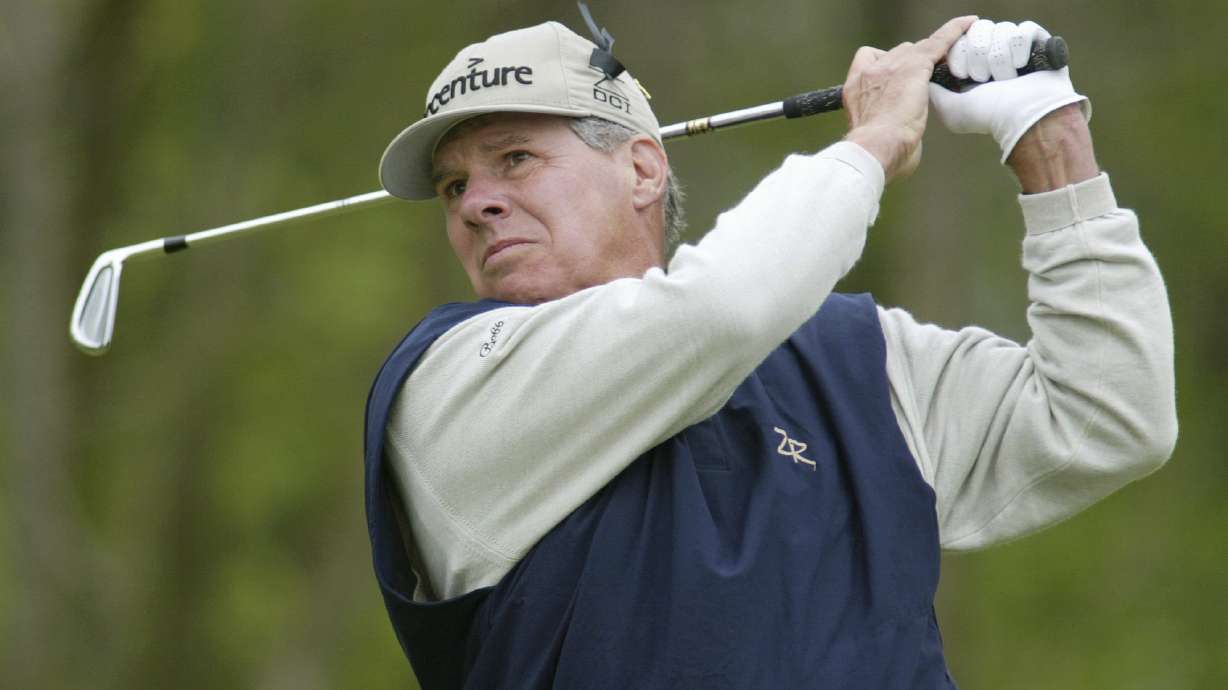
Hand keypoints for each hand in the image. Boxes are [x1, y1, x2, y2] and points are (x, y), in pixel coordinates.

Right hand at [842, 15, 978, 182]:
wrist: (875, 148)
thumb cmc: (875, 154)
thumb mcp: (874, 139)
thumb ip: (889, 129)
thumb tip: (908, 141)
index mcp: (856, 88)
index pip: (869, 58)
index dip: (886, 64)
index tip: (895, 77)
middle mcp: (871, 72)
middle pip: (898, 52)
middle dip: (912, 64)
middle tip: (927, 81)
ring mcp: (893, 66)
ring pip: (918, 48)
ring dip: (931, 57)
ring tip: (951, 64)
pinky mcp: (915, 66)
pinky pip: (939, 41)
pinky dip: (954, 31)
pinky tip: (969, 24)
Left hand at [928, 19, 1090, 162]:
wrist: (1023, 119)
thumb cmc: (987, 116)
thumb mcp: (950, 108)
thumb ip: (934, 89)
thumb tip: (930, 73)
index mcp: (974, 62)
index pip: (960, 37)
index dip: (958, 51)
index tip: (961, 74)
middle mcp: (995, 51)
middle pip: (979, 29)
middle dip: (978, 56)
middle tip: (982, 79)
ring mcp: (1018, 46)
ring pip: (1001, 29)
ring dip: (1000, 57)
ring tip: (1005, 79)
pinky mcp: (1039, 42)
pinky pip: (1024, 29)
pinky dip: (1020, 49)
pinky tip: (1021, 66)